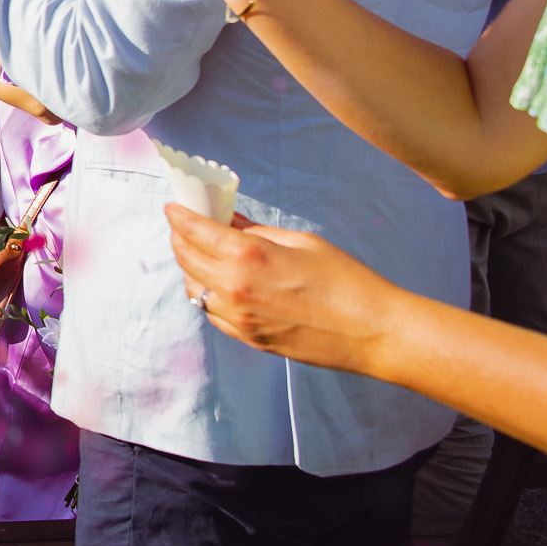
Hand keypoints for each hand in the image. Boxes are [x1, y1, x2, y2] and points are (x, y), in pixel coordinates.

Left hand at [166, 204, 398, 377]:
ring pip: (194, 287)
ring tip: (204, 254)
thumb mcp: (301, 242)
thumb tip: (230, 220)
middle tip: (185, 226)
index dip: (179, 215)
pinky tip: (221, 284)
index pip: (194, 231)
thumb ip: (257, 231)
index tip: (173, 207)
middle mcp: (234, 288)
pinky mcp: (248, 338)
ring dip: (192, 268)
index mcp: (248, 257)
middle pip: (186, 258)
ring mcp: (238, 318)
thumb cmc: (345, 280)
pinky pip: (212, 313)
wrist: (372, 333)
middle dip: (180, 237)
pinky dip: (209, 294)